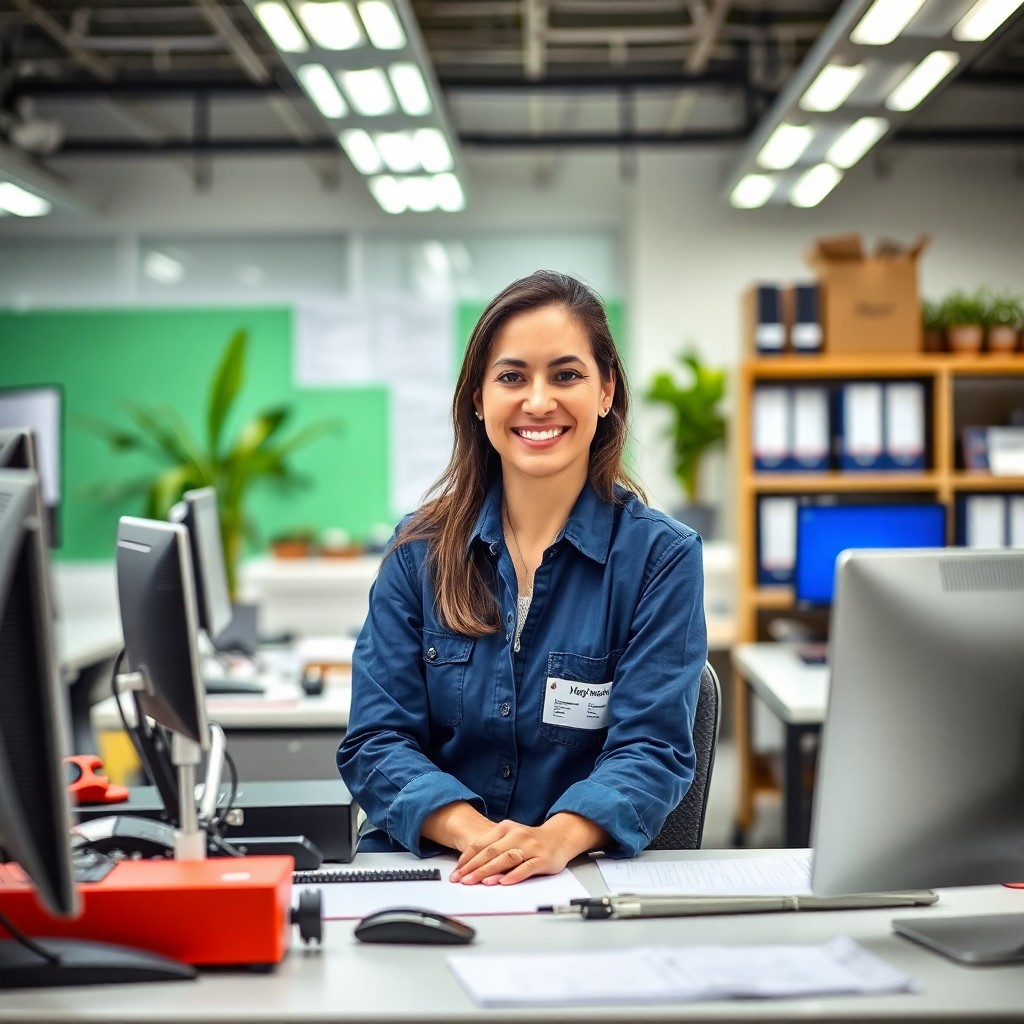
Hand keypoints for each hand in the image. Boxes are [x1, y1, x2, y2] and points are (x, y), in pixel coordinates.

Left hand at [451, 813, 607, 885]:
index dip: (466, 859)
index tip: (456, 872)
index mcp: (505, 828)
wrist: (559, 836)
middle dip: (473, 867)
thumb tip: (470, 865)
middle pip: (491, 852)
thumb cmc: (531, 840)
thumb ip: (493, 847)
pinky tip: (503, 882)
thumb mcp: (510, 836)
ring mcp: (530, 847)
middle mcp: (516, 835)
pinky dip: (513, 875)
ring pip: (506, 859)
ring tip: (476, 882)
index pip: (481, 844)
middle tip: (461, 880)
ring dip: (489, 872)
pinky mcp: (542, 859)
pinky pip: (526, 868)